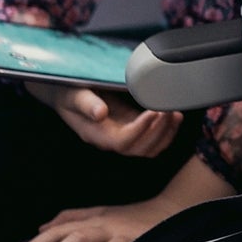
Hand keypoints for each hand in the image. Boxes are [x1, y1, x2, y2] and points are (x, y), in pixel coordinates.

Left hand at [8, 156, 233, 241]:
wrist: (171, 211)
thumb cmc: (133, 217)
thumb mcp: (101, 214)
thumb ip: (73, 218)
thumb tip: (42, 227)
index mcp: (90, 219)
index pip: (57, 230)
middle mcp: (99, 223)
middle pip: (65, 234)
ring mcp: (115, 232)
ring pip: (82, 241)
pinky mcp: (130, 241)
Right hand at [26, 82, 182, 157]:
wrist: (66, 93)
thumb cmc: (69, 92)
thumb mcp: (74, 94)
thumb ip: (86, 104)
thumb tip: (100, 113)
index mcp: (96, 134)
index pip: (122, 141)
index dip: (141, 129)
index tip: (154, 111)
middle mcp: (110, 139)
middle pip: (140, 148)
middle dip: (158, 131)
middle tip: (168, 109)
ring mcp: (122, 135)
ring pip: (149, 148)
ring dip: (165, 133)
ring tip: (174, 113)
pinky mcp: (131, 127)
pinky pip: (151, 139)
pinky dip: (165, 131)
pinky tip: (173, 115)